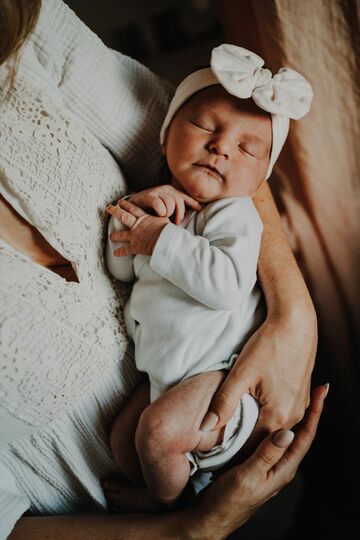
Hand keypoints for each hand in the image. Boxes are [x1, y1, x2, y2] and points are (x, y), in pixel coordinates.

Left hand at [106, 199, 169, 255]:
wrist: (166, 240)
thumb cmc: (168, 231)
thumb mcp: (165, 220)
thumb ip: (162, 219)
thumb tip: (166, 217)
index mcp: (145, 218)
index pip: (134, 209)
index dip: (126, 205)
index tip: (121, 202)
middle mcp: (138, 225)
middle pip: (123, 216)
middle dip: (115, 212)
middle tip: (109, 208)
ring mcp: (135, 236)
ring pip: (121, 234)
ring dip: (115, 235)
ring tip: (111, 236)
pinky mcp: (135, 246)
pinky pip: (125, 250)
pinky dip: (120, 252)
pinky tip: (115, 253)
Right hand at [126, 185, 201, 223]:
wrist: (131, 205)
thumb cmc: (150, 209)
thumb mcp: (165, 207)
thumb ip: (176, 208)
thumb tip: (194, 211)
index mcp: (171, 191)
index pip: (184, 196)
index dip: (192, 202)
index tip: (199, 208)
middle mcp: (166, 189)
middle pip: (179, 201)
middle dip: (179, 214)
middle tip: (176, 222)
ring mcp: (157, 191)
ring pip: (170, 204)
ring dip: (168, 213)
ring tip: (164, 218)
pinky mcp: (149, 196)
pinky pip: (160, 206)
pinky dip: (160, 212)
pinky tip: (158, 215)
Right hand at [187, 384, 327, 539]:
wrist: (213, 516)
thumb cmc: (229, 500)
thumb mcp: (248, 476)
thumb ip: (266, 455)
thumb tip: (287, 433)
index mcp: (284, 469)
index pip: (306, 437)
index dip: (315, 414)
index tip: (322, 394)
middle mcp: (281, 466)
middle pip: (301, 433)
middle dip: (310, 412)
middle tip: (314, 389)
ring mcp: (270, 464)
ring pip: (287, 434)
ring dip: (296, 415)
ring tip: (299, 396)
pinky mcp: (258, 462)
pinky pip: (273, 438)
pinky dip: (277, 422)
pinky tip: (271, 414)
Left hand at [200, 308, 316, 443]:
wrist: (296, 322)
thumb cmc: (269, 344)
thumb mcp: (241, 374)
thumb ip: (224, 403)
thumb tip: (205, 426)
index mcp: (278, 415)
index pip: (252, 446)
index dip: (233, 451)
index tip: (216, 454)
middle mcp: (293, 415)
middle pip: (264, 439)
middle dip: (244, 443)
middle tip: (221, 447)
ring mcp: (300, 404)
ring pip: (275, 426)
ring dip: (257, 429)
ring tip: (235, 430)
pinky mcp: (301, 394)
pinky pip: (283, 413)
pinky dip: (268, 416)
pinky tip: (255, 410)